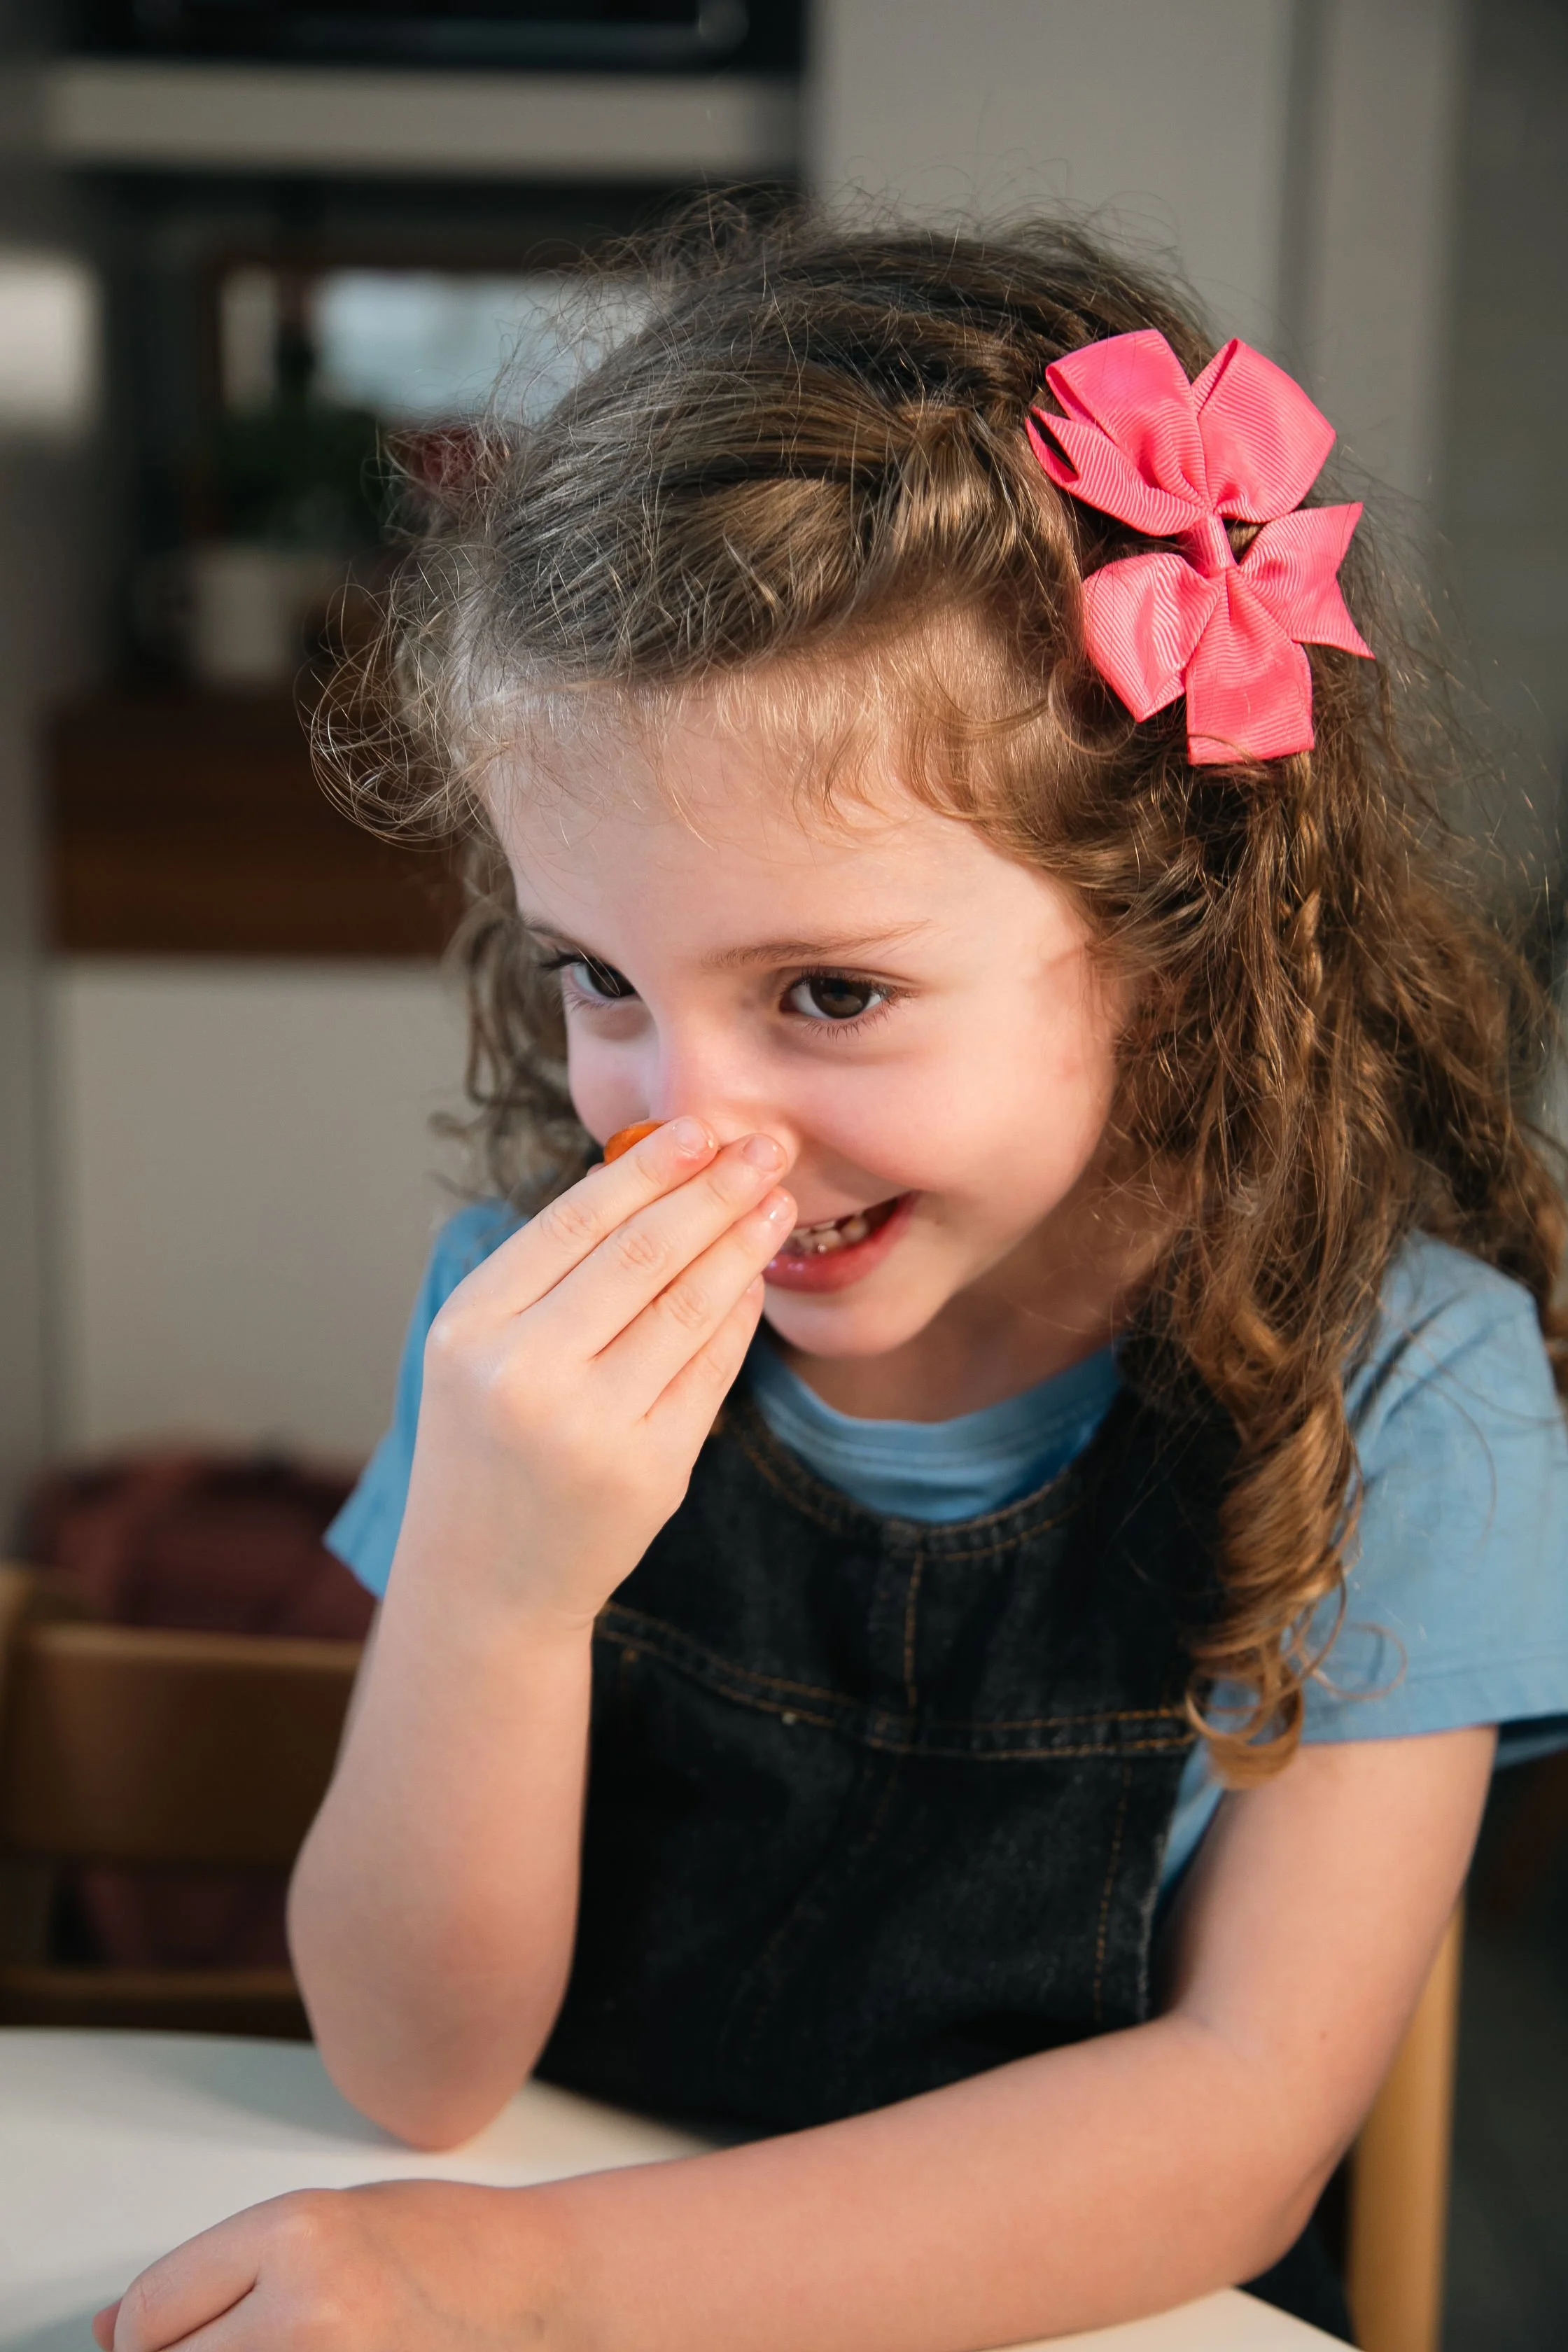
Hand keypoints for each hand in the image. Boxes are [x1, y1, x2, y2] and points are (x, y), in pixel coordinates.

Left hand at [94, 2180, 564, 2351]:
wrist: (547, 2294)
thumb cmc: (450, 2249)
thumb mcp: (326, 2224)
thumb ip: (220, 2274)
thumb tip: (118, 2333)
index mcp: (297, 2234)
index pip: (149, 2314)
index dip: (146, 2334)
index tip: (161, 2336)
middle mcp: (307, 2314)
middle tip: (247, 2340)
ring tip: (288, 2346)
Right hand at [395, 1118, 794, 1629]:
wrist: (482, 1582)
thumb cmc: (487, 1443)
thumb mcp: (480, 1351)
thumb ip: (549, 1272)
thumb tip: (646, 1172)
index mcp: (470, 1327)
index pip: (573, 1222)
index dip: (646, 1168)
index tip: (699, 1128)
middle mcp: (523, 1374)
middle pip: (642, 1255)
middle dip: (713, 1190)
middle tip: (763, 1147)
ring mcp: (590, 1427)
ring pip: (688, 1306)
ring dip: (742, 1244)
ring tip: (774, 1202)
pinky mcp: (649, 1471)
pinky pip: (711, 1370)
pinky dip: (738, 1315)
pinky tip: (755, 1278)